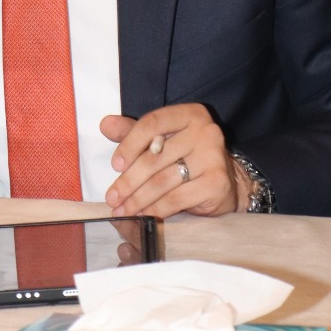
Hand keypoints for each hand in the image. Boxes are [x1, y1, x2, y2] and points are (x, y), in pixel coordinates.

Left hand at [100, 104, 249, 219]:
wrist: (224, 183)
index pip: (153, 123)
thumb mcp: (161, 140)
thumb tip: (105, 124)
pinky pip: (176, 199)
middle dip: (129, 180)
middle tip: (112, 198)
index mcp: (190, 114)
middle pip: (156, 157)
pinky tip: (142, 216)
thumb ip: (133, 131)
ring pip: (163, 180)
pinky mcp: (216, 183)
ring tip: (121, 210)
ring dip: (138, 199)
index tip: (114, 165)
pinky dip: (155, 209)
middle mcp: (205, 131)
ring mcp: (213, 157)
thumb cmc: (186, 158)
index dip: (130, 144)